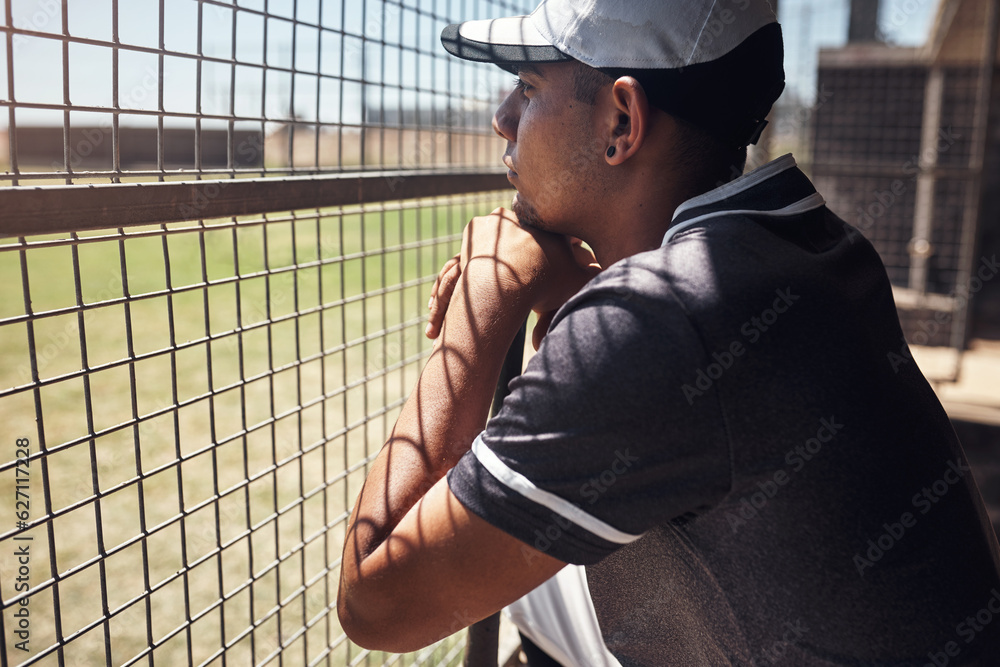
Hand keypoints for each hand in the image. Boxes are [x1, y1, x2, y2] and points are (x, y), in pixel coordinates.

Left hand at [426, 208, 599, 345]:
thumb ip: (594, 275)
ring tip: (502, 271)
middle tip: (523, 271)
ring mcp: (499, 218)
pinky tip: (485, 266)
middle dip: (526, 248)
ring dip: (502, 249)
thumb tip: (612, 271)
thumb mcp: (577, 282)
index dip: (552, 250)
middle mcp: (527, 215)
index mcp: (552, 225)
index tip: (547, 265)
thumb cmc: (544, 285)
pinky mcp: (475, 225)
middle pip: (527, 232)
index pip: (555, 234)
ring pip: (502, 235)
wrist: (505, 286)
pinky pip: (480, 238)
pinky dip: (481, 251)